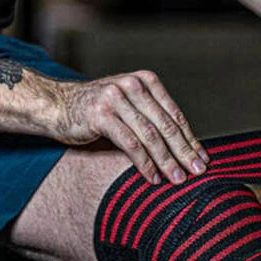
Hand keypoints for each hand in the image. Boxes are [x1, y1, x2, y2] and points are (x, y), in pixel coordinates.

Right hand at [55, 71, 208, 184]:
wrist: (57, 105)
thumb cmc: (97, 110)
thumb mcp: (128, 104)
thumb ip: (150, 116)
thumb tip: (184, 145)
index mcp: (144, 80)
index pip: (173, 113)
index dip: (190, 138)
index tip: (203, 159)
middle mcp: (132, 85)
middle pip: (165, 124)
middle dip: (184, 151)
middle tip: (197, 172)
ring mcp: (115, 98)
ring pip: (150, 136)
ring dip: (166, 161)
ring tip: (177, 179)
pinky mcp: (101, 115)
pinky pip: (130, 144)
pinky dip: (144, 163)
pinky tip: (152, 178)